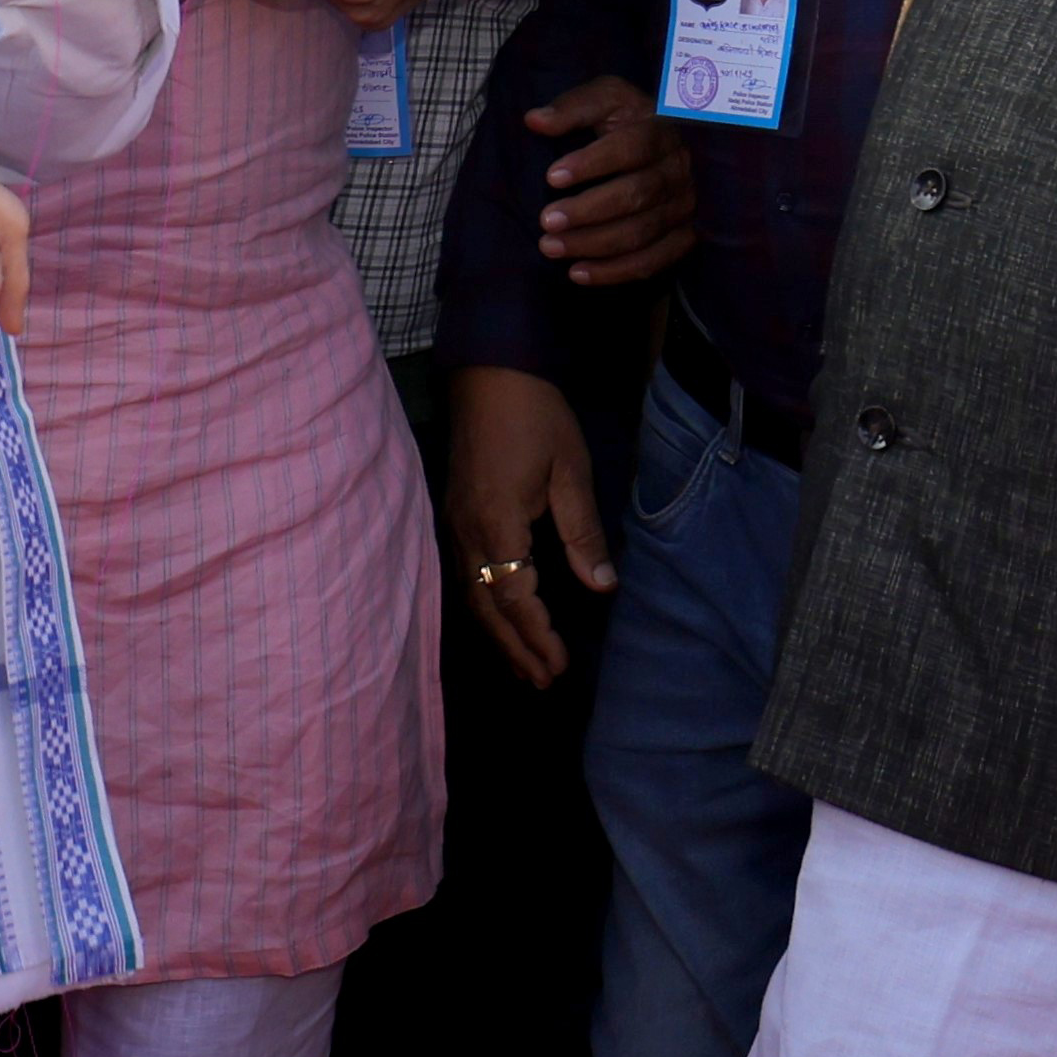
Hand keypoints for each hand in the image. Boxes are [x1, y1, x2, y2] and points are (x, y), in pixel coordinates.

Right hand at [441, 362, 609, 696]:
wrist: (489, 372)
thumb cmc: (535, 416)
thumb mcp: (570, 471)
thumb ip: (583, 534)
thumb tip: (602, 588)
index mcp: (496, 523)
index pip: (516, 596)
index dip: (538, 636)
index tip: (561, 666)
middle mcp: (467, 532)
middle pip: (487, 607)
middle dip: (515, 648)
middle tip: (542, 684)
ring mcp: (455, 524)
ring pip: (472, 596)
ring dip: (498, 635)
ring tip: (523, 667)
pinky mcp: (454, 515)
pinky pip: (466, 577)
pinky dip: (485, 608)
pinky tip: (500, 619)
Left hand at [528, 77, 699, 287]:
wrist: (670, 146)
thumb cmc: (630, 121)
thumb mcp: (607, 100)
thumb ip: (574, 107)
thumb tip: (534, 120)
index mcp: (661, 131)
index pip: (631, 148)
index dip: (592, 164)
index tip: (551, 177)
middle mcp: (680, 171)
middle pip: (636, 195)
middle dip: (587, 211)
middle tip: (546, 221)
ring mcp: (686, 207)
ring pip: (642, 232)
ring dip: (593, 244)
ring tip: (550, 247)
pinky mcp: (685, 237)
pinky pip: (653, 261)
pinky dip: (615, 272)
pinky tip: (577, 273)